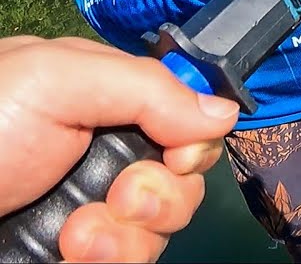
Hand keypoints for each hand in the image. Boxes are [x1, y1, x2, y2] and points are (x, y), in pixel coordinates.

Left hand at [0, 36, 238, 261]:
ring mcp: (90, 213)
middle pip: (184, 177)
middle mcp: (102, 156)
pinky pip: (132, 262)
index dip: (194, 138)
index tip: (178, 151)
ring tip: (78, 236)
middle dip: (162, 192)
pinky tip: (71, 254)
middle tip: (120, 196)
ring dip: (131, 235)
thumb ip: (148, 87)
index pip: (185, 117)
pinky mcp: (77, 257)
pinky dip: (111, 261)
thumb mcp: (53, 77)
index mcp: (101, 101)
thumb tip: (225, 115)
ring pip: (162, 229)